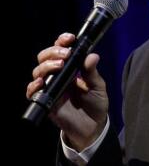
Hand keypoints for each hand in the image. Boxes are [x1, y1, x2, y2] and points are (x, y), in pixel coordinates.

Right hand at [26, 33, 109, 149]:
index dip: (62, 42)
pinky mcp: (46, 101)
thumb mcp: (98, 87)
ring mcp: (51, 87)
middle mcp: (58, 75)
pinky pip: (32, 92)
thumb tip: (92, 55)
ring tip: (58, 66)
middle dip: (53, 52)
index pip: (61, 50)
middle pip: (45, 57)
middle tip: (65, 55)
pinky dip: (34, 86)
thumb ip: (92, 72)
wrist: (92, 126)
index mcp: (71, 68)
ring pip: (38, 71)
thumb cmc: (96, 104)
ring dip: (46, 66)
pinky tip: (41, 83)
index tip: (69, 39)